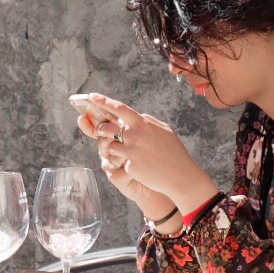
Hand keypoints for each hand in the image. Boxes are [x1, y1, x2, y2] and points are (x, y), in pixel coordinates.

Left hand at [78, 94, 218, 216]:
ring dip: (115, 149)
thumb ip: (149, 121)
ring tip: (129, 153)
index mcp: (143, 124)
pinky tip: (141, 167)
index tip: (93, 96)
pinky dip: (126, 163)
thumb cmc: (174, 152)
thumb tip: (137, 116)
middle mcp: (135, 135)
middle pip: (107, 128)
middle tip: (104, 132)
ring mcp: (131, 151)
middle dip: (102, 130)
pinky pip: (120, 162)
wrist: (180, 175)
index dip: (104, 101)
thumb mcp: (165, 131)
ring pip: (111, 147)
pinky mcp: (130, 166)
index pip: (120, 108)